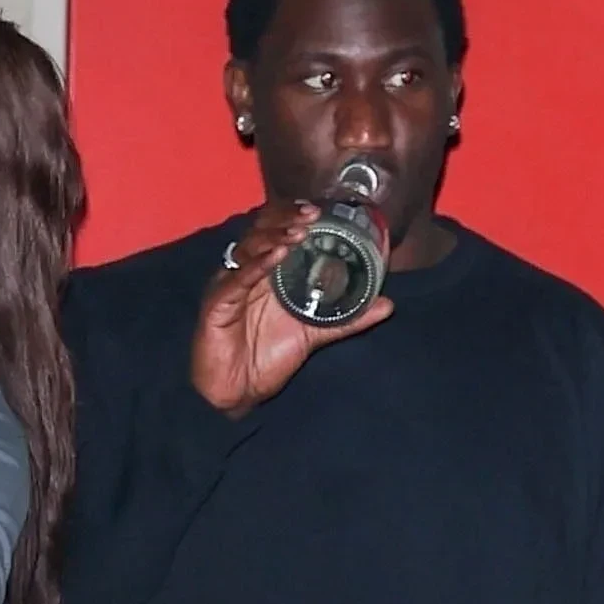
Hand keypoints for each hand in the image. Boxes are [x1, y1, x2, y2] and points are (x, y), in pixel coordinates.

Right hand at [191, 201, 393, 416]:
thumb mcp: (313, 335)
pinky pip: (236, 279)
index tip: (319, 210)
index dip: (293, 216)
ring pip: (248, 248)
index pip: (276, 231)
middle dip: (285, 219)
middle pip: (260, 231)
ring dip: (274, 237)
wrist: (236, 392)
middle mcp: (247, 272)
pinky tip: (276, 256)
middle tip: (311, 214)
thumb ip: (347, 319)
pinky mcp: (217, 304)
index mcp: (266, 273)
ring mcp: (230, 285)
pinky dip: (256, 265)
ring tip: (298, 233)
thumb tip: (387, 305)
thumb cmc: (265, 359)